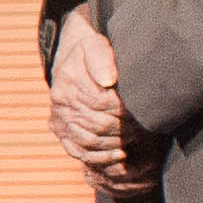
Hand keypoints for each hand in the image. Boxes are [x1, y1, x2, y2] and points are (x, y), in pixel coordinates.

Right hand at [46, 10, 128, 177]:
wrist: (71, 60)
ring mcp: (59, 119)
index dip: (125, 110)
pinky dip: (101, 158)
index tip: (141, 111)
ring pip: (89, 142)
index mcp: (70, 80)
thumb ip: (102, 58)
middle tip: (143, 127)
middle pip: (98, 125)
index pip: (102, 103)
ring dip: (115, 143)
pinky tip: (119, 155)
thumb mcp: (96, 44)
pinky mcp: (60, 132)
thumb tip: (108, 81)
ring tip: (135, 139)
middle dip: (124, 128)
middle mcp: (61, 102)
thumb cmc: (90, 51)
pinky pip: (78, 152)